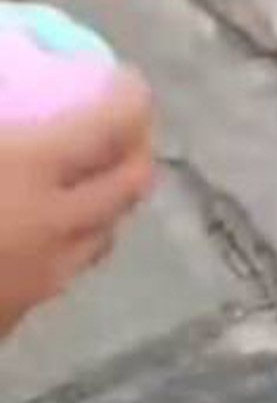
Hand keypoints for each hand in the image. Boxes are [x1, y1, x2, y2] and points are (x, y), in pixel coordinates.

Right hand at [0, 69, 156, 339]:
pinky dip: (66, 247)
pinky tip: (33, 235)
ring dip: (107, 203)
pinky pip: (60, 276)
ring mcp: (36, 281)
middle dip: (137, 151)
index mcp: (28, 171)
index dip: (129, 98)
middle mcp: (51, 228)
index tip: (125, 82)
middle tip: (122, 130)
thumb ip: (0, 118)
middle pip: (129, 186)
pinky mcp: (11, 320)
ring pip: (101, 237)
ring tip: (86, 180)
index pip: (110, 126)